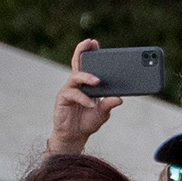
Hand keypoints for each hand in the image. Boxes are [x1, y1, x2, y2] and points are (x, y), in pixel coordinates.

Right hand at [48, 39, 124, 155]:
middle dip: (83, 51)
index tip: (95, 43)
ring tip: (97, 81)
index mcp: (86, 84)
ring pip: (75, 77)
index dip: (90, 53)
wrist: (74, 137)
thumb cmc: (87, 122)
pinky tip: (90, 104)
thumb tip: (119, 99)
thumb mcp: (102, 114)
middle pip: (77, 63)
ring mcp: (69, 91)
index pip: (87, 65)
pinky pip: (73, 94)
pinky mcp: (62, 100)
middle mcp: (76, 84)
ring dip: (87, 77)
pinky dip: (83, 98)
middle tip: (90, 43)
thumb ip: (109, 105)